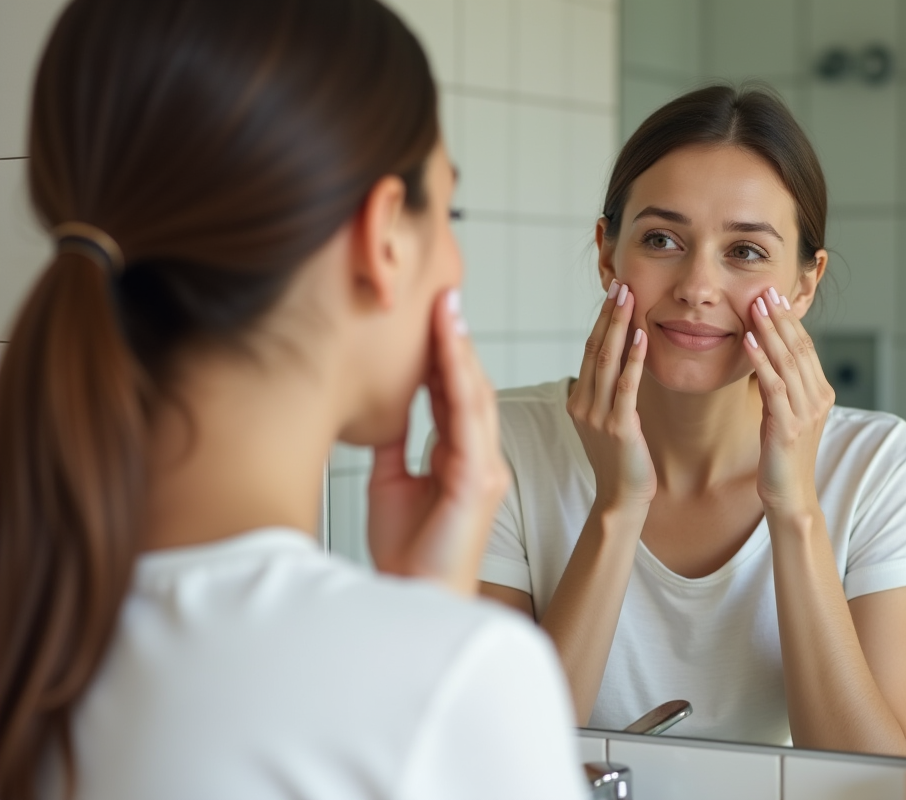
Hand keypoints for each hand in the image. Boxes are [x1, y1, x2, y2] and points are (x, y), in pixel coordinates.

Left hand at [367, 289, 510, 594]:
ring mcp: (484, 467)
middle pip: (469, 385)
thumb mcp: (392, 485)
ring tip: (448, 310)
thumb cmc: (407, 552)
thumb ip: (394, 445)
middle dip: (456, 339)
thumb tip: (381, 409)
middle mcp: (480, 457)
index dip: (444, 352)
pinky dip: (458, 384)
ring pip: (474, 396)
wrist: (415, 598)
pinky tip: (446, 355)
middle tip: (443, 294)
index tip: (430, 313)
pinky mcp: (478, 480)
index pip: (454, 394)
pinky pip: (469, 422)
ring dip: (460, 351)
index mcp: (461, 457)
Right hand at [566, 279, 655, 512]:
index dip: (600, 319)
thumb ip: (607, 392)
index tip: (613, 293)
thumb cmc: (620, 461)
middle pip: (594, 348)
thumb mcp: (607, 421)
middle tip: (620, 283)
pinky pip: (626, 386)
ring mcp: (597, 416)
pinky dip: (634, 359)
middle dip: (608, 314)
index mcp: (578, 400)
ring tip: (629, 298)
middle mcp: (582, 404)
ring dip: (618, 326)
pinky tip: (642, 336)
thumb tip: (620, 360)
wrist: (621, 500)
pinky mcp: (619, 428)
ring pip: (606, 361)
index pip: (588, 350)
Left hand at [741, 287, 834, 519]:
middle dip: (781, 317)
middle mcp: (818, 399)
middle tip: (766, 290)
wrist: (790, 496)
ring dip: (770, 331)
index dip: (791, 321)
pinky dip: (761, 360)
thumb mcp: (785, 416)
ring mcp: (806, 412)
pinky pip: (774, 385)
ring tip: (756, 306)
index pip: (807, 348)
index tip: (775, 296)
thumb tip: (767, 358)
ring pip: (789, 361)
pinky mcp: (789, 426)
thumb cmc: (783, 457)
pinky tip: (748, 341)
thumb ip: (781, 388)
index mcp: (821, 394)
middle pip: (800, 348)